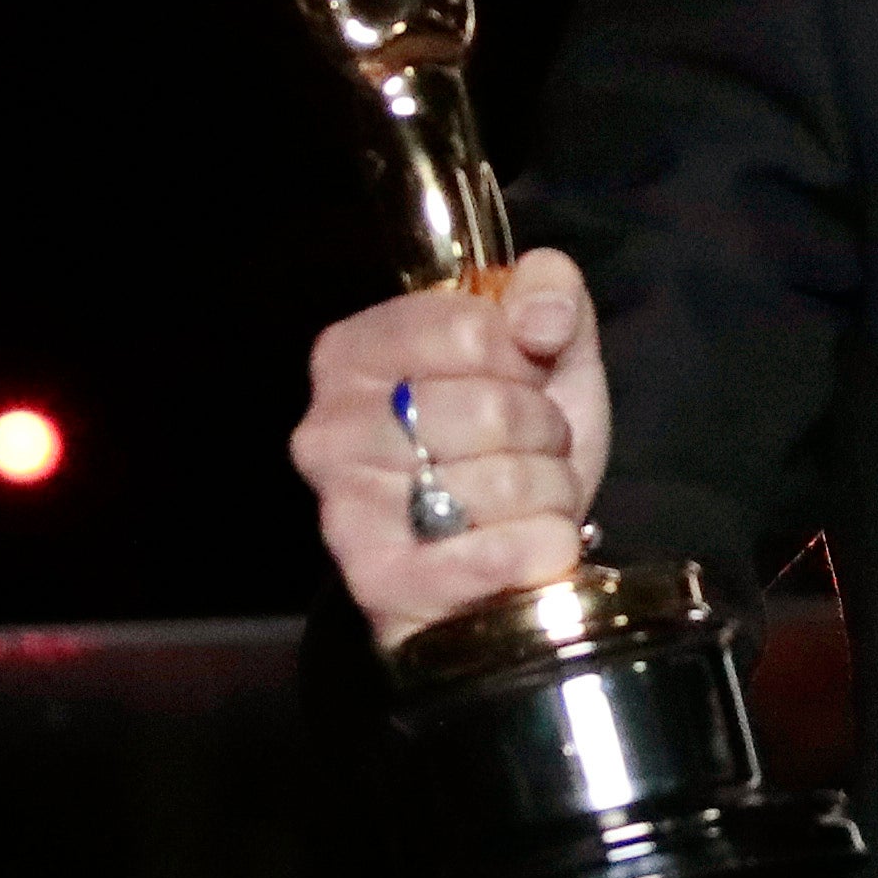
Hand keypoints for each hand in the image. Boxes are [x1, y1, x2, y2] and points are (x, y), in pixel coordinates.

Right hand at [288, 247, 609, 649]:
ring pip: (503, 482)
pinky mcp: (380, 584)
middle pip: (488, 408)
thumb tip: (540, 318)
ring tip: (527, 498)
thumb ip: (547, 293)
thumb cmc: (514, 443)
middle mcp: (328, 431)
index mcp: (351, 352)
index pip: (468, 329)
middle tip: (531, 449)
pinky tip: (527, 545)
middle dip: (542, 431)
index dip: (522, 358)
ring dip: (549, 492)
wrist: (503, 561)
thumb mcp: (544, 348)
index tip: (517, 380)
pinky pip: (500, 554)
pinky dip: (543, 547)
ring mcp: (345, 512)